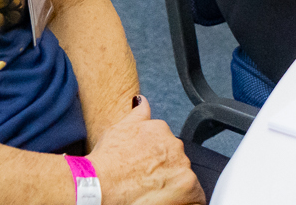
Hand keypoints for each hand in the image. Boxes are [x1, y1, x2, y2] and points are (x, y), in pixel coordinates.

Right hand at [87, 98, 201, 204]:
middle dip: (167, 173)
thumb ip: (137, 114)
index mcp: (161, 130)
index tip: (147, 171)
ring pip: (186, 180)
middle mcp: (175, 146)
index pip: (168, 147)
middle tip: (147, 184)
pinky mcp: (188, 187)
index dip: (157, 162)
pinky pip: (196, 198)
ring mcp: (183, 166)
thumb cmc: (105, 161)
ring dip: (175, 187)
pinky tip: (169, 202)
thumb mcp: (119, 128)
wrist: (100, 183)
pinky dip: (186, 202)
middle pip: (178, 163)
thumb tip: (141, 101)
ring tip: (153, 195)